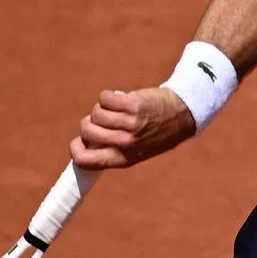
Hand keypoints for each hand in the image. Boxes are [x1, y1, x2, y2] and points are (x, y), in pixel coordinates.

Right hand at [69, 88, 196, 169]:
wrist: (180, 115)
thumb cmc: (153, 134)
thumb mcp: (135, 151)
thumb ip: (111, 149)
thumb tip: (83, 141)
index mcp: (122, 159)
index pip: (84, 160)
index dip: (76, 148)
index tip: (80, 141)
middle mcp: (124, 143)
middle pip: (86, 130)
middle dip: (88, 123)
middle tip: (102, 121)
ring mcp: (129, 124)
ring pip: (95, 112)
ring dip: (102, 108)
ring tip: (116, 111)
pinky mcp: (132, 105)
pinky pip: (104, 98)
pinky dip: (108, 96)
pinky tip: (120, 100)